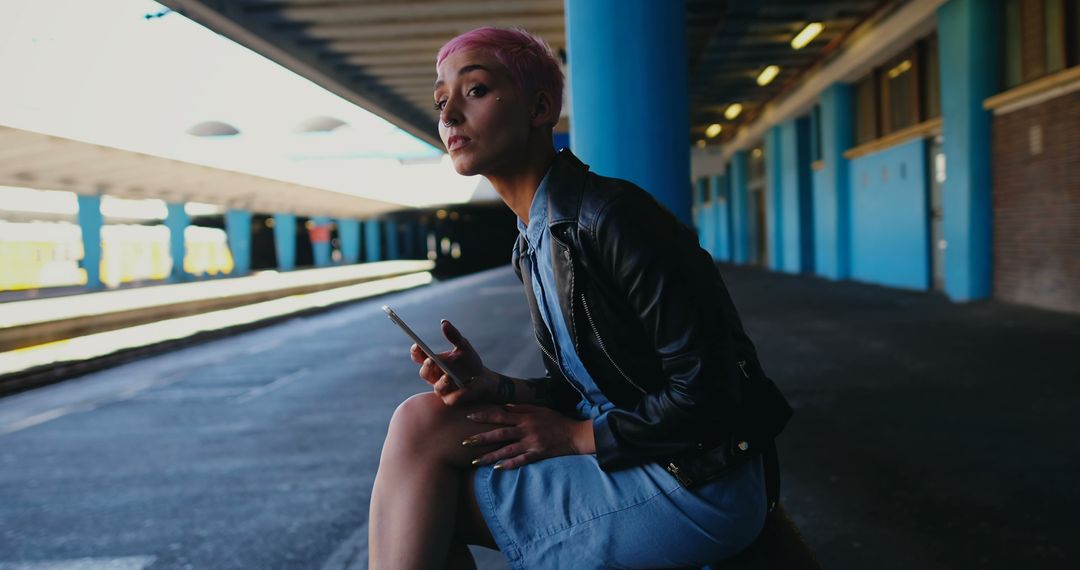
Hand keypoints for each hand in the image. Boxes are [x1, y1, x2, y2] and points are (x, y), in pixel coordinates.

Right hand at [411, 319, 494, 405]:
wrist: (483, 379)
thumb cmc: (469, 362)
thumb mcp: (463, 346)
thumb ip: (454, 335)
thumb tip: (444, 322)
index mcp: (433, 362)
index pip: (419, 357)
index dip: (416, 352)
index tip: (417, 345)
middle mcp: (434, 376)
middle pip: (424, 373)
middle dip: (427, 367)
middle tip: (431, 360)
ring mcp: (442, 389)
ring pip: (437, 388)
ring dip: (442, 381)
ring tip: (448, 376)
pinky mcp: (452, 400)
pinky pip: (452, 398)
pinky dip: (459, 392)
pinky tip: (466, 386)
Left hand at [462, 404, 594, 469]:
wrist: (575, 434)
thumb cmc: (556, 420)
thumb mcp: (539, 409)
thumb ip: (521, 408)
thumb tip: (505, 406)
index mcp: (525, 417)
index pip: (500, 415)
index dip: (484, 416)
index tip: (469, 417)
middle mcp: (526, 430)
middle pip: (500, 434)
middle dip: (481, 438)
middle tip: (464, 442)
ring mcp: (532, 443)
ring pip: (507, 450)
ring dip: (489, 456)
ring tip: (474, 461)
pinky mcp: (538, 454)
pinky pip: (521, 461)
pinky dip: (509, 464)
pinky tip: (497, 468)